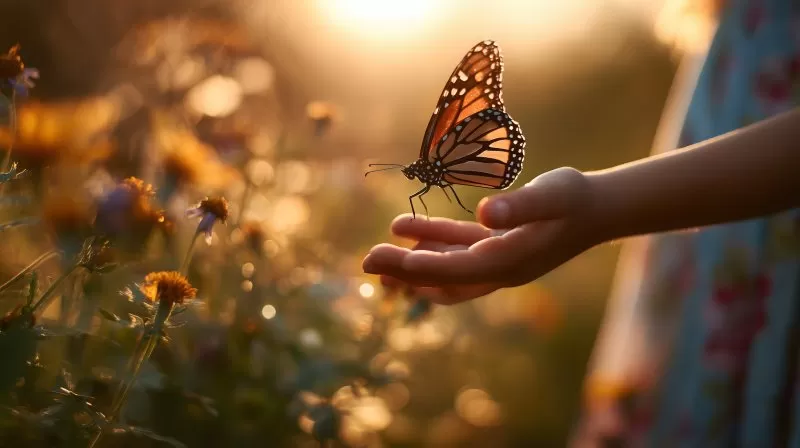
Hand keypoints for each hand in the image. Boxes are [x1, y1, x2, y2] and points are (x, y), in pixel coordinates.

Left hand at [362, 167, 602, 303]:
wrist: (600, 208)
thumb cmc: (577, 198)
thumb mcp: (554, 194)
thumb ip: (522, 205)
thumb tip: (486, 214)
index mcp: (508, 263)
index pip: (450, 271)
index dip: (411, 266)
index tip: (375, 257)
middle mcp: (499, 271)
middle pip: (442, 279)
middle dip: (403, 273)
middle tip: (365, 262)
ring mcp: (497, 262)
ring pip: (446, 270)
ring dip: (413, 263)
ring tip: (379, 250)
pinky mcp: (497, 248)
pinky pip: (458, 250)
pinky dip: (432, 242)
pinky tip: (406, 227)